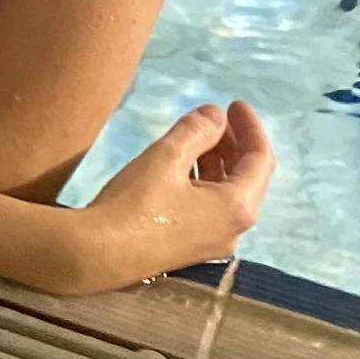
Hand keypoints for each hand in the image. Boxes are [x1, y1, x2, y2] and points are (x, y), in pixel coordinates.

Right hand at [71, 100, 273, 290]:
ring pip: (226, 193)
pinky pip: (210, 207)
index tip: (233, 104)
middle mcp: (234, 229)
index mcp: (237, 207)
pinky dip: (204, 181)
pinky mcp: (191, 248)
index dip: (250, 127)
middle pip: (247, 178)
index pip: (260, 160)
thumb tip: (215, 115)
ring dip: (217, 161)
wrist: (99, 254)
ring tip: (196, 135)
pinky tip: (182, 166)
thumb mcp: (167, 157)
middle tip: (215, 117)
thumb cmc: (136, 203)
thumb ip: (197, 131)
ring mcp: (213, 242)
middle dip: (234, 144)